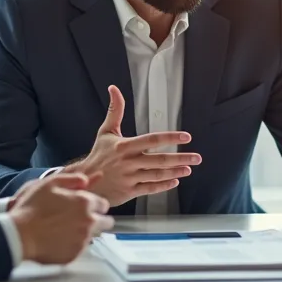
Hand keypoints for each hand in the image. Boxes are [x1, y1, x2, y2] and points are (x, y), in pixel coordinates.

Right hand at [9, 172, 113, 264]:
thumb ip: (71, 179)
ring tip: (67, 230)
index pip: (103, 205)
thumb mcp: (49, 184)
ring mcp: (83, 239)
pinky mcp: (75, 254)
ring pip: (95, 236)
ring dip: (86, 232)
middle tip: (82, 220)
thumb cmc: (31, 209)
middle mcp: (89, 221)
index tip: (88, 207)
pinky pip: (80, 248)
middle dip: (98, 220)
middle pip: (106, 222)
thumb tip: (85, 180)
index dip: (95, 205)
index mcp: (85, 202)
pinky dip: (74, 245)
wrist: (19, 235)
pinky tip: (60, 240)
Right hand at [68, 85, 202, 206]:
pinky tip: (175, 182)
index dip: (170, 137)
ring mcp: (130, 178)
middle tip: (196, 157)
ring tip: (188, 169)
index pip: (152, 140)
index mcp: (124, 146)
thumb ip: (115, 111)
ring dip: (175, 172)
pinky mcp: (129, 192)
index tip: (186, 137)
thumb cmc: (98, 156)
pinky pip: (150, 189)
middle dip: (181, 158)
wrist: (84, 181)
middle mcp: (128, 162)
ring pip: (157, 175)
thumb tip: (114, 89)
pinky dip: (164, 186)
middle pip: (159, 160)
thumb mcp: (106, 132)